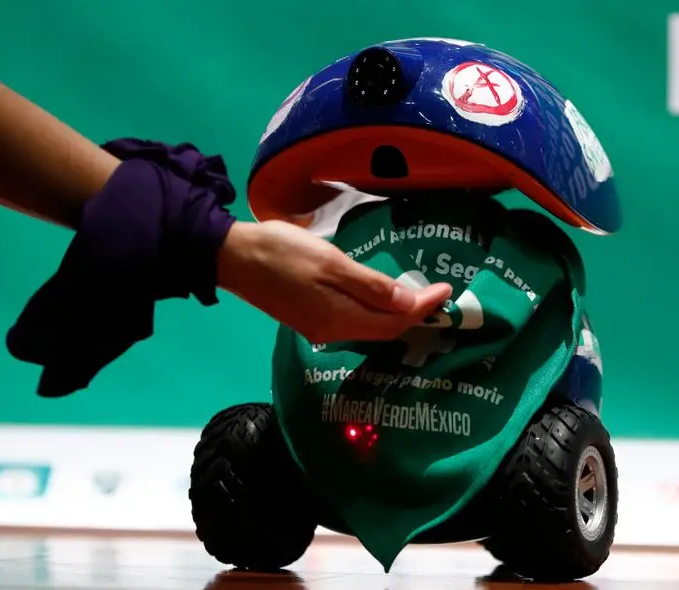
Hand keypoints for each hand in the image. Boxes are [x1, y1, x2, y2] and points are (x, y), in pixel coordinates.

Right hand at [217, 220, 452, 342]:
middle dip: (414, 315)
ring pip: (368, 326)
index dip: (424, 308)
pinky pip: (352, 320)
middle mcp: (332, 331)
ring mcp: (318, 327)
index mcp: (340, 319)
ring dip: (394, 314)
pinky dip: (372, 311)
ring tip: (417, 295)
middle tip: (438, 293)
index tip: (447, 290)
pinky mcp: (308, 318)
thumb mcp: (330, 262)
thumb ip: (369, 285)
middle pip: (384, 330)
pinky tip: (379, 296)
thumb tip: (408, 304)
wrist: (231, 256)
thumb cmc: (282, 252)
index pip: (395, 322)